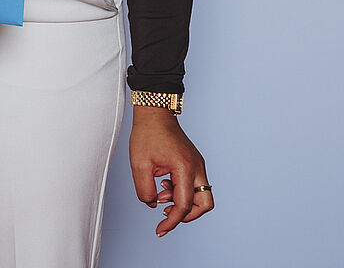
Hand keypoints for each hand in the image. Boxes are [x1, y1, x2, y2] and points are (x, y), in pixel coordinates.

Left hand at [129, 107, 212, 235]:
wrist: (154, 114)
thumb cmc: (147, 135)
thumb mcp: (139, 165)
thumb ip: (144, 190)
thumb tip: (153, 205)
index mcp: (184, 168)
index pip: (183, 205)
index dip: (172, 222)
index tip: (160, 230)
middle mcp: (197, 168)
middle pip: (205, 204)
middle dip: (187, 215)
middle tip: (166, 214)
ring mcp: (198, 165)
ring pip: (202, 196)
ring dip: (183, 202)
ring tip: (161, 194)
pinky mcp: (194, 163)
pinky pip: (195, 185)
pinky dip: (182, 191)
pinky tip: (164, 184)